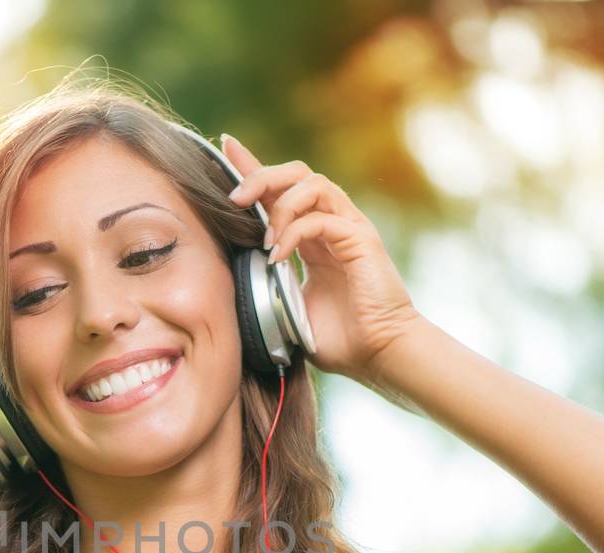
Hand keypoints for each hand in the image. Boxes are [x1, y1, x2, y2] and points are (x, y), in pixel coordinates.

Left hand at [222, 133, 422, 383]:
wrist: (379, 355)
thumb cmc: (341, 339)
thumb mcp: (290, 306)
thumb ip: (267, 283)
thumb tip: (232, 278)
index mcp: (313, 236)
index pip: (281, 190)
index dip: (253, 167)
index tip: (224, 146)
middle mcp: (332, 223)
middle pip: (296, 173)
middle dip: (261, 176)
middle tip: (234, 198)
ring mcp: (349, 227)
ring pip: (312, 183)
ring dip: (279, 204)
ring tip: (264, 239)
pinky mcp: (361, 239)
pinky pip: (321, 218)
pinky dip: (294, 232)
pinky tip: (279, 256)